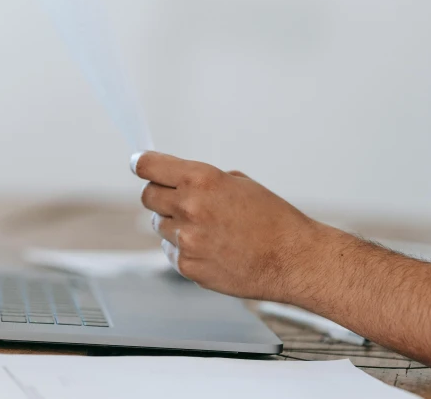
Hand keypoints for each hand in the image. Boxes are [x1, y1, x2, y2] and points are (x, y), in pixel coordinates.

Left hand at [131, 151, 321, 301]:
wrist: (291, 258)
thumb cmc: (272, 218)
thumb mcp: (238, 184)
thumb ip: (201, 181)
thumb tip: (174, 182)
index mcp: (201, 178)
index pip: (149, 166)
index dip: (141, 164)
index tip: (138, 164)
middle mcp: (188, 207)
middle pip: (148, 196)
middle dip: (160, 195)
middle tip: (179, 199)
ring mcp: (186, 239)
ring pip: (158, 224)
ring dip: (174, 223)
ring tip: (208, 228)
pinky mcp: (187, 265)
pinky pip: (170, 250)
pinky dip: (183, 247)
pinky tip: (211, 247)